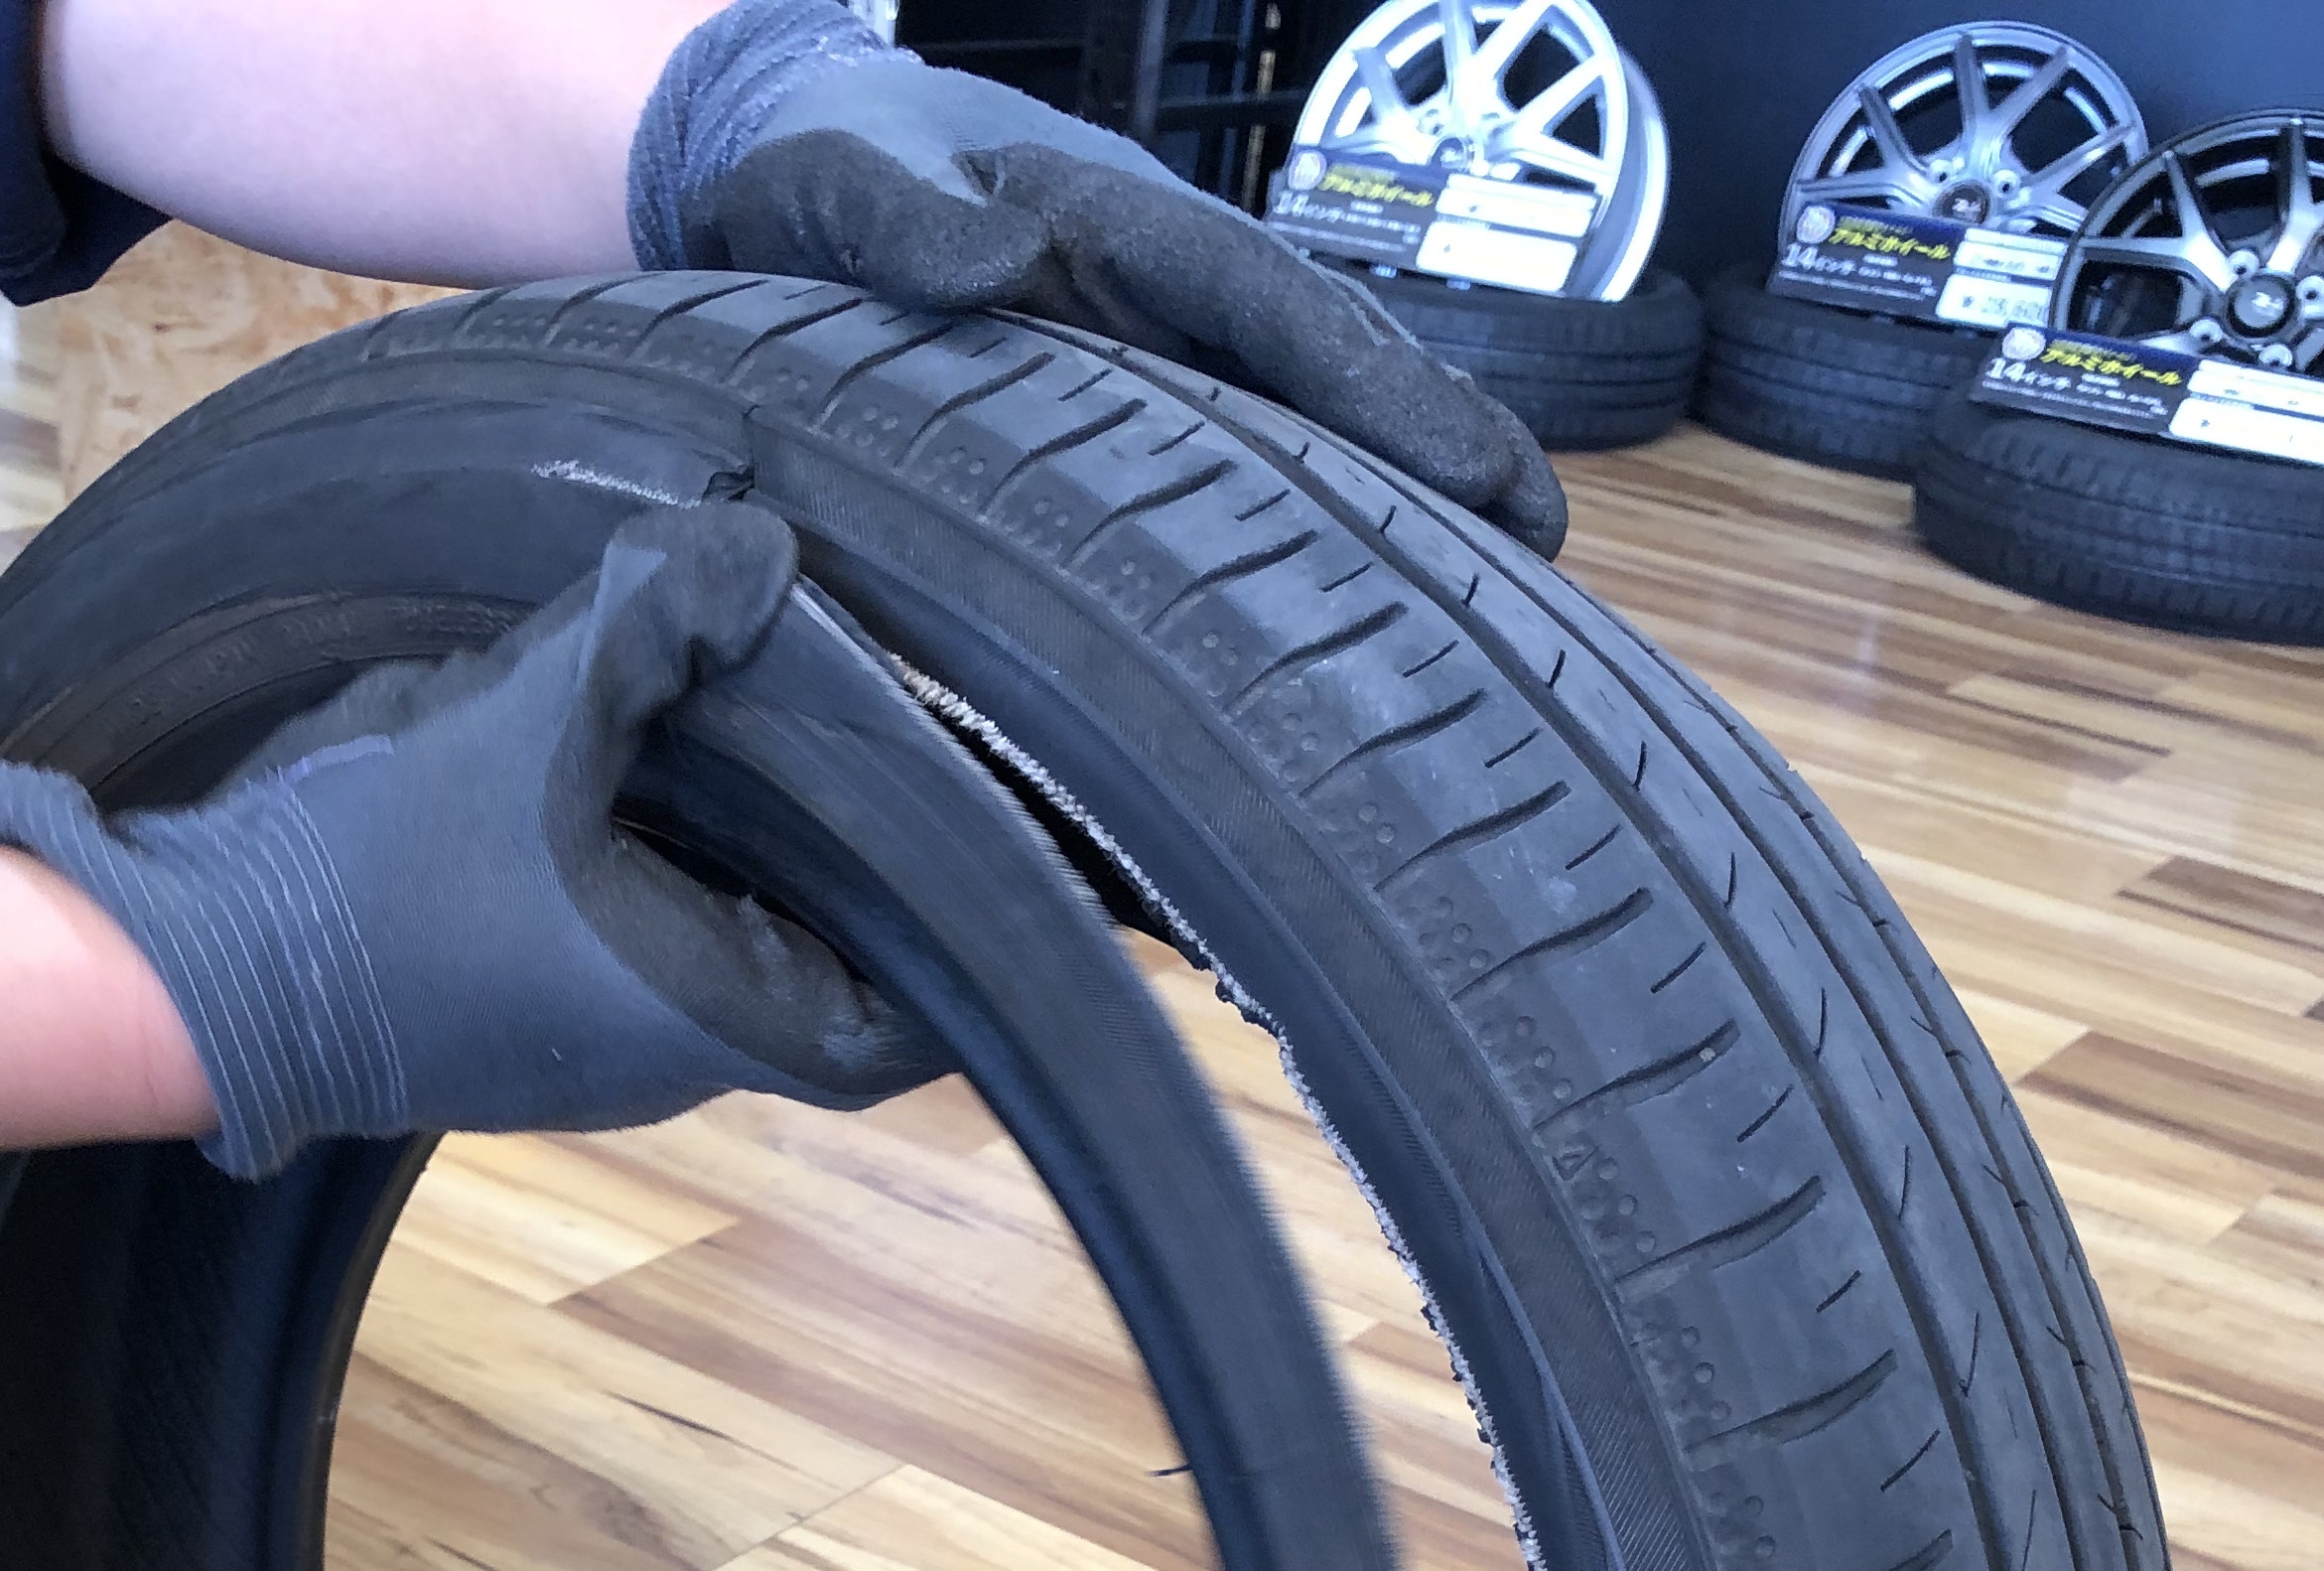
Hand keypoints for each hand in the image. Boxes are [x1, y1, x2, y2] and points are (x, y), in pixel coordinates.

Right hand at [0, 500, 935, 1175]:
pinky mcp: (524, 1008)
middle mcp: (667, 1051)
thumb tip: (761, 548)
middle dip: (878, 880)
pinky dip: (682, 864)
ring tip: (810, 738)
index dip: (976, 960)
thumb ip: (652, 628)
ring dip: (773, 865)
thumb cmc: (366, 881)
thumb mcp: (523, 720)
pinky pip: (645, 937)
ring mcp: (592, 1041)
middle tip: (922, 758)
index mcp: (703, 1013)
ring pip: (735, 953)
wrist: (192, 971)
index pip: (902, 1032)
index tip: (1023, 870)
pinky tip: (674, 761)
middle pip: (832, 983)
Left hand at [628, 0, 1566, 560]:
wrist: (778, 169)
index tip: (1479, 478)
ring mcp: (1160, 368)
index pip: (1281, 320)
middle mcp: (1167, 306)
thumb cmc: (816, 170)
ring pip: (1299, 444)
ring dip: (1391, 522)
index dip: (1387, 400)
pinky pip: (1233, 491)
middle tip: (1545, 556)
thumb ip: (896, 220)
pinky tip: (1347, 647)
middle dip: (1440, 465)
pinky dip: (1299, 552)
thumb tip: (996, 263)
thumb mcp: (832, 179)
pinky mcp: (1130, 431)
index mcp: (1123, 232)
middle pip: (1330, 389)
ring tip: (1496, 622)